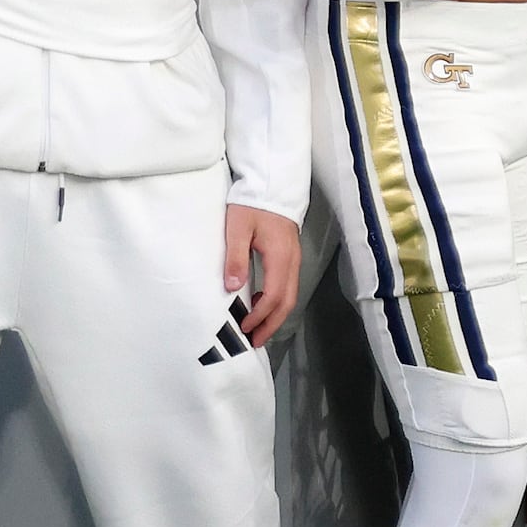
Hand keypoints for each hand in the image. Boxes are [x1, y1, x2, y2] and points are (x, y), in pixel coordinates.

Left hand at [224, 206, 302, 346]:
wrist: (272, 185)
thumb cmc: (252, 205)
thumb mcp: (237, 228)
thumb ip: (235, 257)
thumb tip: (233, 287)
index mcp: (280, 257)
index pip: (273, 295)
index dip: (259, 315)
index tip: (243, 327)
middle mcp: (292, 261)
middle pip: (287, 301)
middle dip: (272, 324)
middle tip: (255, 342)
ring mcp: (294, 259)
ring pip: (290, 295)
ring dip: (275, 316)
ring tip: (258, 330)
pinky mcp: (290, 256)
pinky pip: (288, 286)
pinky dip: (277, 302)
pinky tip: (259, 305)